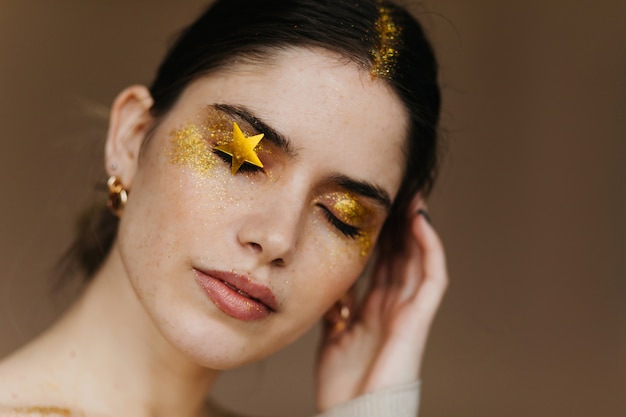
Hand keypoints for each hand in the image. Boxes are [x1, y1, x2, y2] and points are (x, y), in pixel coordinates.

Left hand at [315, 205, 447, 410]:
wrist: (354, 414)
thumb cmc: (342, 384)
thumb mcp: (332, 335)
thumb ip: (335, 307)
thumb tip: (330, 280)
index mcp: (373, 310)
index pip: (381, 264)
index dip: (381, 237)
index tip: (373, 209)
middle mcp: (393, 306)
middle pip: (401, 256)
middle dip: (399, 225)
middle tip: (394, 192)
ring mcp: (409, 311)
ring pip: (418, 259)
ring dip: (416, 228)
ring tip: (412, 197)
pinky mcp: (419, 318)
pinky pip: (432, 277)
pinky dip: (430, 248)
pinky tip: (420, 222)